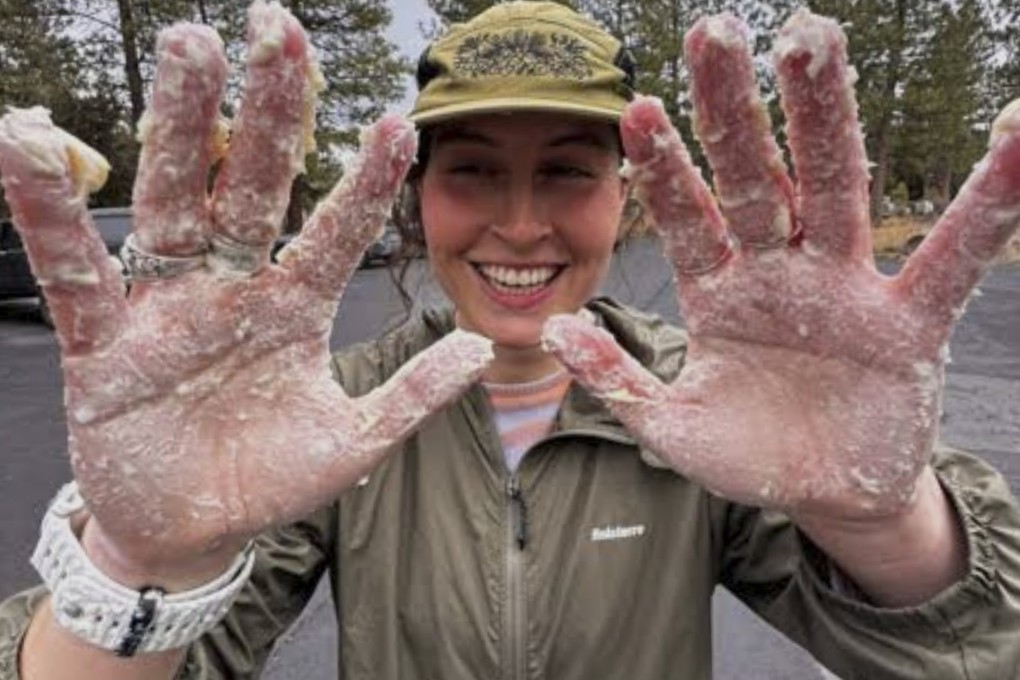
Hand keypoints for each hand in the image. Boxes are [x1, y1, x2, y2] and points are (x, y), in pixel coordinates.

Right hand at [0, 3, 490, 581]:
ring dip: (178, 127)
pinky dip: (49, 216)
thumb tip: (478, 349)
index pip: (335, 230)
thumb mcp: (350, 443)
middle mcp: (231, 287)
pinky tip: (26, 147)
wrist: (192, 530)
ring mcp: (166, 305)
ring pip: (172, 202)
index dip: (365, 181)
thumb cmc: (269, 479)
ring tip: (189, 47)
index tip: (400, 124)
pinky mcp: (103, 341)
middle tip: (277, 29)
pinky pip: (76, 272)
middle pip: (249, 186)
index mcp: (293, 306)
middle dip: (265, 112)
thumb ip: (409, 398)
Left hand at [543, 10, 1019, 520]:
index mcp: (719, 292)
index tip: (636, 109)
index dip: (664, 169)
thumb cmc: (748, 457)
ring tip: (811, 35)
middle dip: (736, 109)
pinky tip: (1017, 131)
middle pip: (756, 176)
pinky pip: (953, 255)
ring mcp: (843, 289)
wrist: (826, 497)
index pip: (687, 217)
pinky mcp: (909, 323)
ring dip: (824, 114)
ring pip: (833, 187)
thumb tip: (554, 332)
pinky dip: (989, 200)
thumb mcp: (673, 428)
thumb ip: (619, 382)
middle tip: (715, 30)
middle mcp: (779, 272)